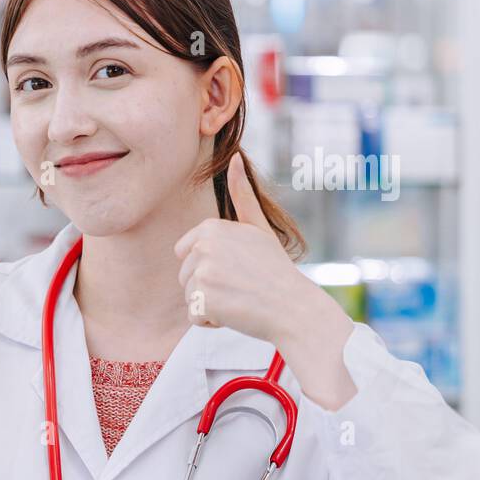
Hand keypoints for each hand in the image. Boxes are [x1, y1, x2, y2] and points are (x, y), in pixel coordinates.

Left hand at [173, 153, 325, 346]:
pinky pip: (194, 317)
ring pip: (189, 296)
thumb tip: (234, 158)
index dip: (208, 266)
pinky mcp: (203, 300)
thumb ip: (242, 195)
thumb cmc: (275, 270)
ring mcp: (203, 272)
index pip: (184, 254)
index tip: (236, 267)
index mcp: (211, 227)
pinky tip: (236, 313)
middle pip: (184, 276)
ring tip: (240, 298)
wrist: (295, 308)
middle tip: (241, 285)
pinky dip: (211, 321)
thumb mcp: (258, 227)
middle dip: (208, 287)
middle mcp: (204, 246)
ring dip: (210, 305)